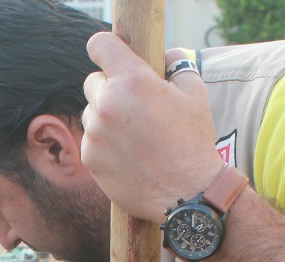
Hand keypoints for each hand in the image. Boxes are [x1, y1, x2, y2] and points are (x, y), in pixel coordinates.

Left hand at [81, 34, 222, 221]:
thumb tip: (165, 57)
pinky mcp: (89, 157)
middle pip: (92, 81)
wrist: (187, 192)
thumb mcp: (194, 93)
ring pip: (90, 112)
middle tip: (133, 105)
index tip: (111, 57)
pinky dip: (104, 143)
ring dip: (105, 117)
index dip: (105, 49)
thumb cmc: (193, 142)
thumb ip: (176, 66)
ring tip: (134, 134)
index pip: (100, 45)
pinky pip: (90, 140)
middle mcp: (108, 103)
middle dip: (109, 88)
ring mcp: (95, 132)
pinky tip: (128, 154)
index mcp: (132, 80)